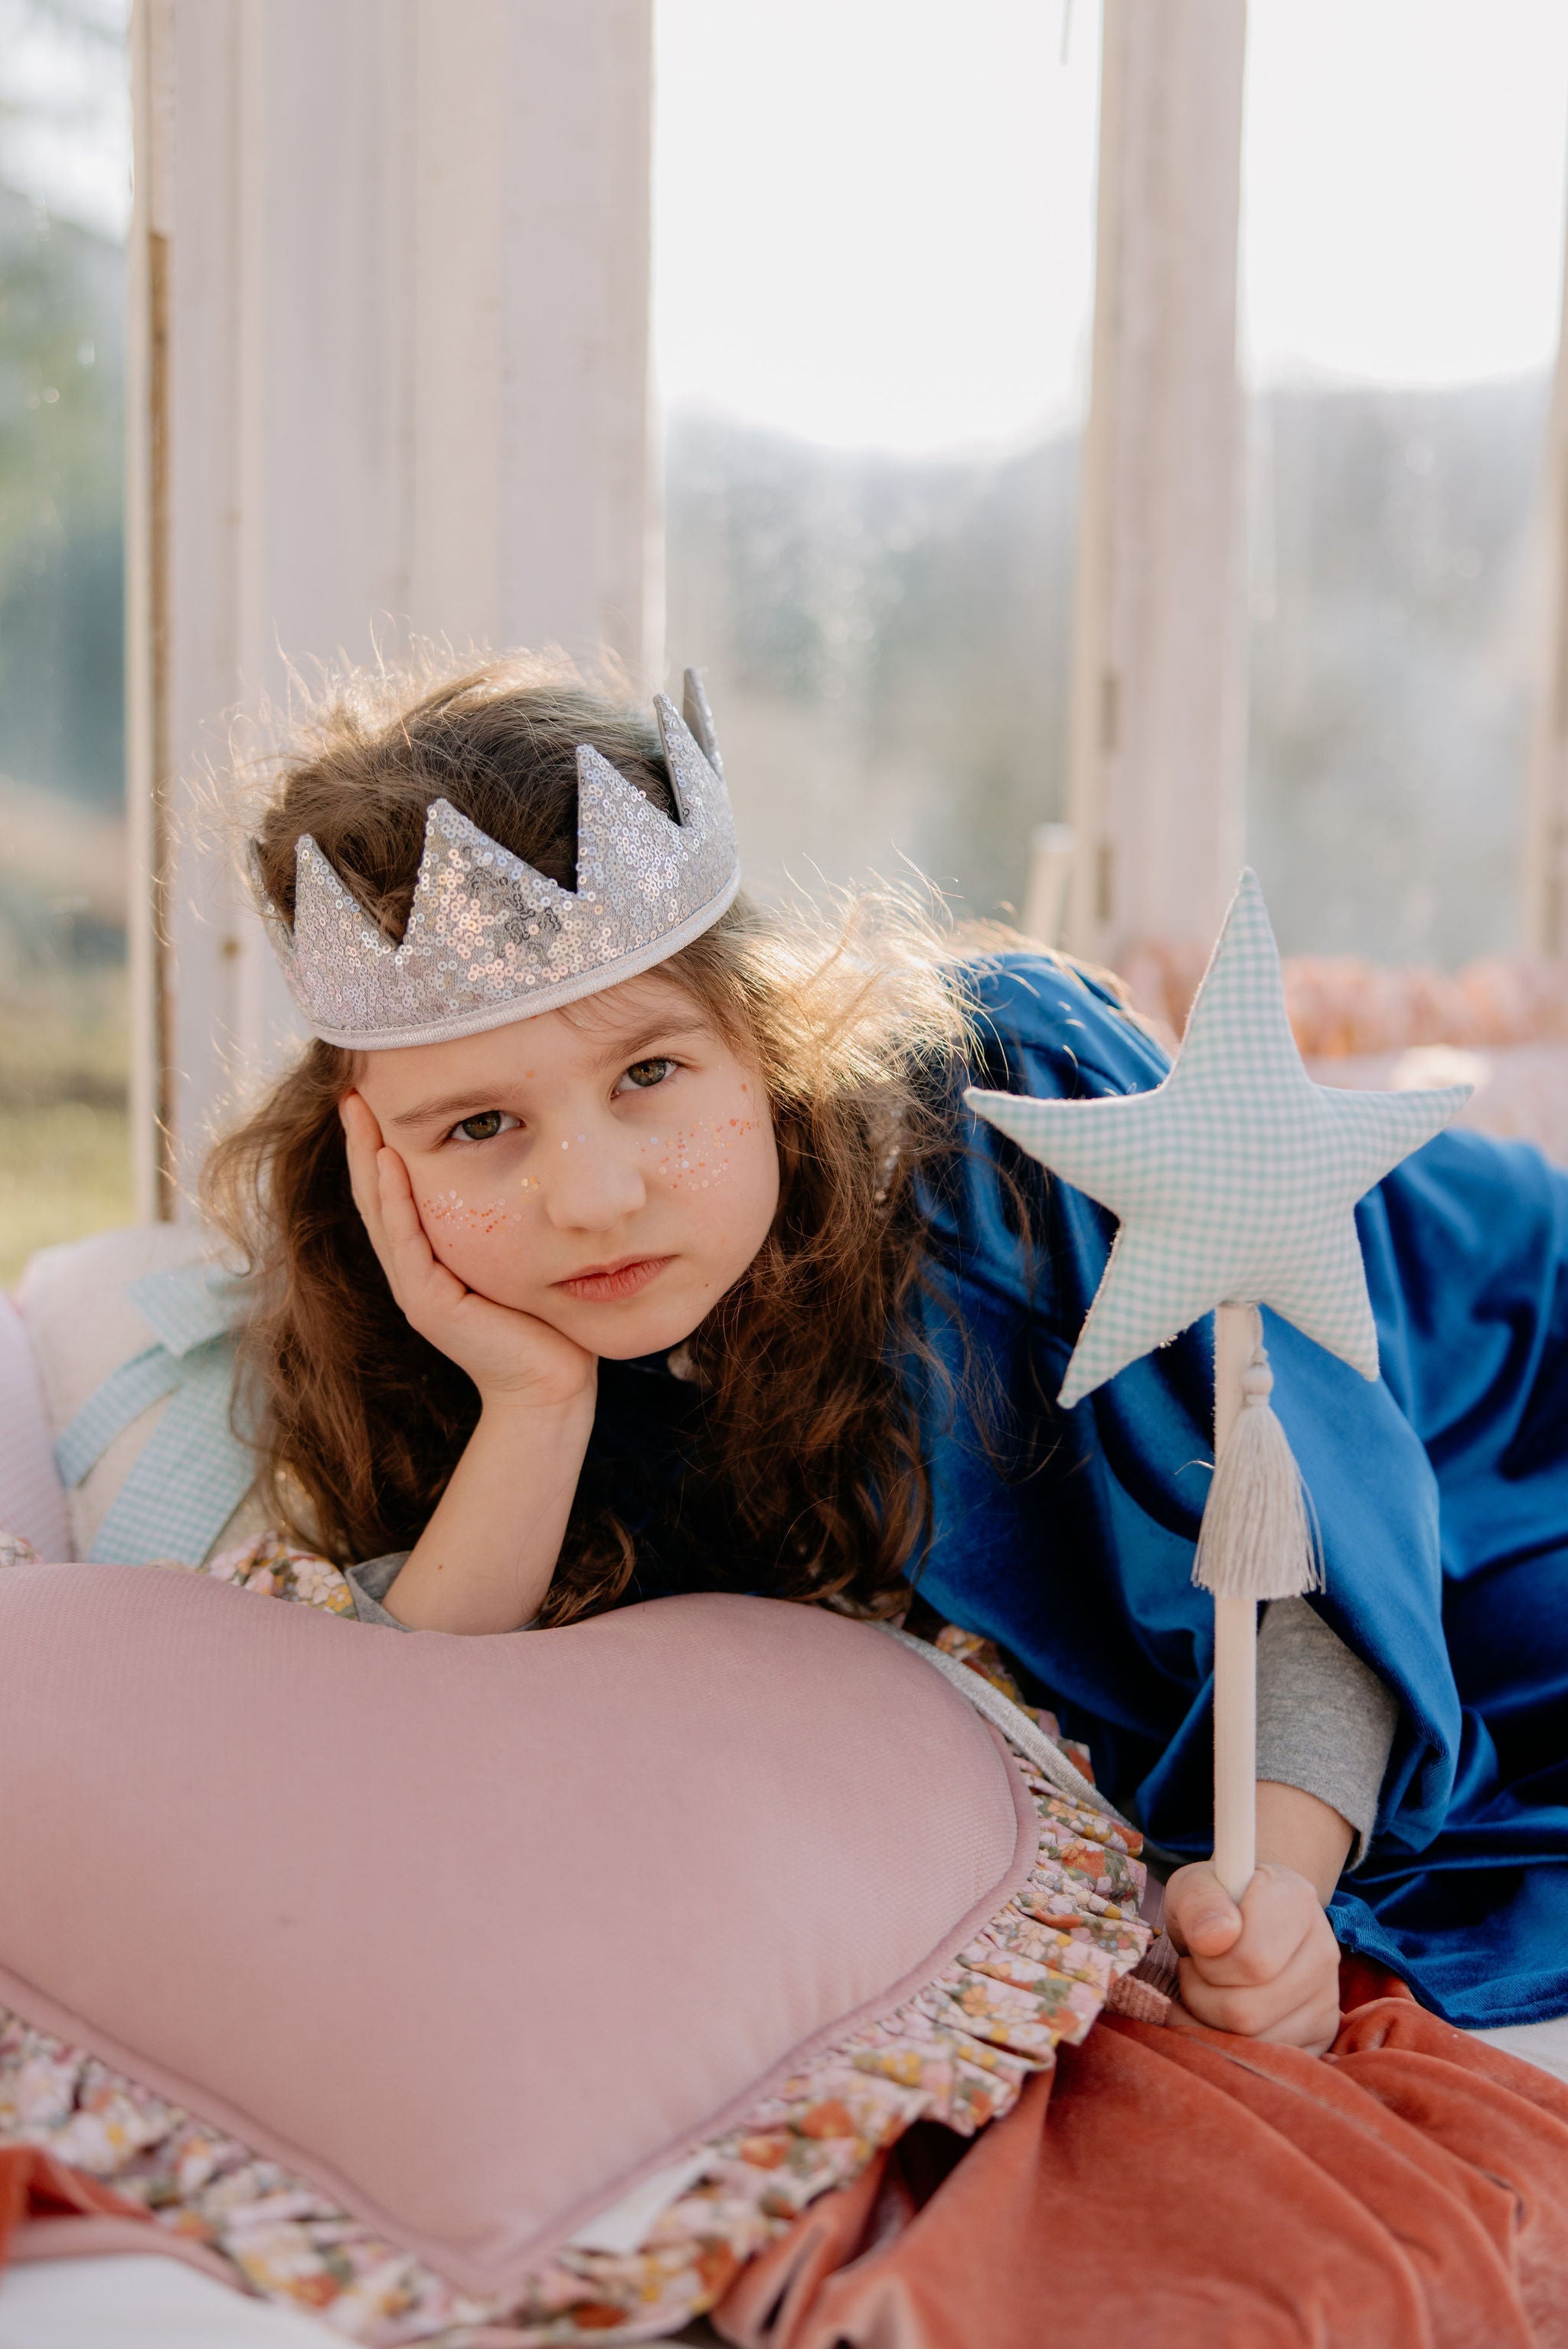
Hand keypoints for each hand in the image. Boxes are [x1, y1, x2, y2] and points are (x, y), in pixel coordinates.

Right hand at [341, 1091, 595, 1412]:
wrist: (552, 1384)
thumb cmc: (546, 1320)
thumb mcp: (520, 1252)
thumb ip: (504, 1216)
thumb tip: (527, 1153)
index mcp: (429, 1257)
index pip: (394, 1188)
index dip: (378, 1141)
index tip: (372, 1090)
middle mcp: (413, 1269)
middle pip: (375, 1192)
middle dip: (361, 1138)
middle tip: (348, 1085)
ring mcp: (416, 1288)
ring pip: (381, 1211)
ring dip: (366, 1157)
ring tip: (357, 1108)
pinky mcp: (429, 1305)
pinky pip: (407, 1243)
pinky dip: (395, 1200)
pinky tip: (388, 1160)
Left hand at [1161, 1860, 1341, 2053]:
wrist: (1241, 1918)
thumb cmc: (1213, 1904)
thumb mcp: (1193, 1887)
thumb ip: (1199, 1903)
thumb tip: (1214, 1938)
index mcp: (1295, 1900)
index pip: (1251, 1961)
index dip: (1208, 1962)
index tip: (1199, 1945)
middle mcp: (1323, 1949)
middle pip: (1247, 2011)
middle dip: (1201, 1995)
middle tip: (1194, 1970)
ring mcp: (1328, 1996)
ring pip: (1254, 2042)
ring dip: (1209, 2022)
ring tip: (1208, 1989)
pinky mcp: (1322, 2033)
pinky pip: (1267, 2059)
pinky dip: (1229, 2045)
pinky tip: (1221, 2015)